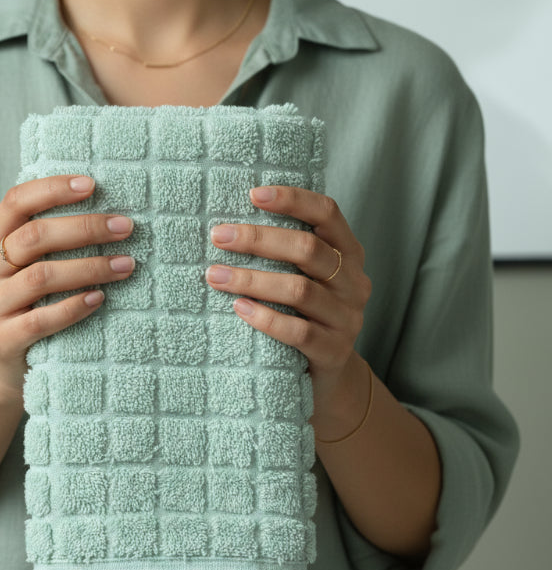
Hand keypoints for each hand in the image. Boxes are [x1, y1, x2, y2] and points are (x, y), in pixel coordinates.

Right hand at [0, 175, 135, 397]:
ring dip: (89, 268)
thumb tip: (108, 211)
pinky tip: (100, 298)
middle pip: (34, 237)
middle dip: (84, 229)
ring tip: (124, 265)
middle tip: (125, 228)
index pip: (16, 202)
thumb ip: (51, 239)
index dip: (53, 189)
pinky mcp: (2, 339)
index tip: (92, 184)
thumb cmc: (31, 303)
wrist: (5, 363)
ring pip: (41, 277)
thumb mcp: (30, 265)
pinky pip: (41, 319)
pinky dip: (74, 306)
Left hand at [204, 185, 371, 409]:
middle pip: (308, 250)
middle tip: (218, 236)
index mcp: (348, 253)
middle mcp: (354, 282)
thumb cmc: (304, 313)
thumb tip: (230, 222)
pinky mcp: (334, 351)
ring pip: (299, 290)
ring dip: (251, 279)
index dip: (292, 200)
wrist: (329, 374)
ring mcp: (347, 318)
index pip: (327, 213)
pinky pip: (298, 332)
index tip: (252, 194)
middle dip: (258, 240)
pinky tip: (238, 309)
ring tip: (215, 275)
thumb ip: (286, 251)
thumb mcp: (306, 277)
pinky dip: (265, 318)